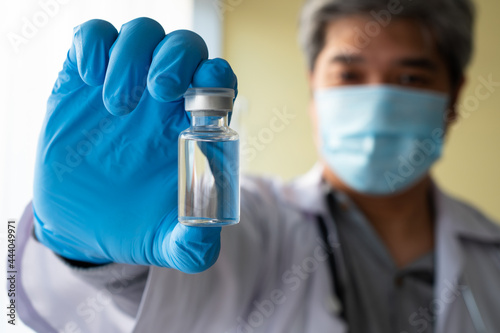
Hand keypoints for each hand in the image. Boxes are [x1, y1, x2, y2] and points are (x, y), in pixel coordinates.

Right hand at [32, 18, 237, 272]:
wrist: (81, 226)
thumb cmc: (134, 226)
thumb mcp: (167, 243)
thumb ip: (192, 246)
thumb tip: (204, 239)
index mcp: (191, 125)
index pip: (217, 79)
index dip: (217, 76)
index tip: (202, 98)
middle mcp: (161, 98)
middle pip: (184, 46)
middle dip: (176, 58)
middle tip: (158, 91)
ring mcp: (123, 85)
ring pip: (141, 34)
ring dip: (133, 54)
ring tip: (117, 104)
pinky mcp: (82, 82)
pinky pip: (93, 36)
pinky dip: (93, 45)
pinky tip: (88, 79)